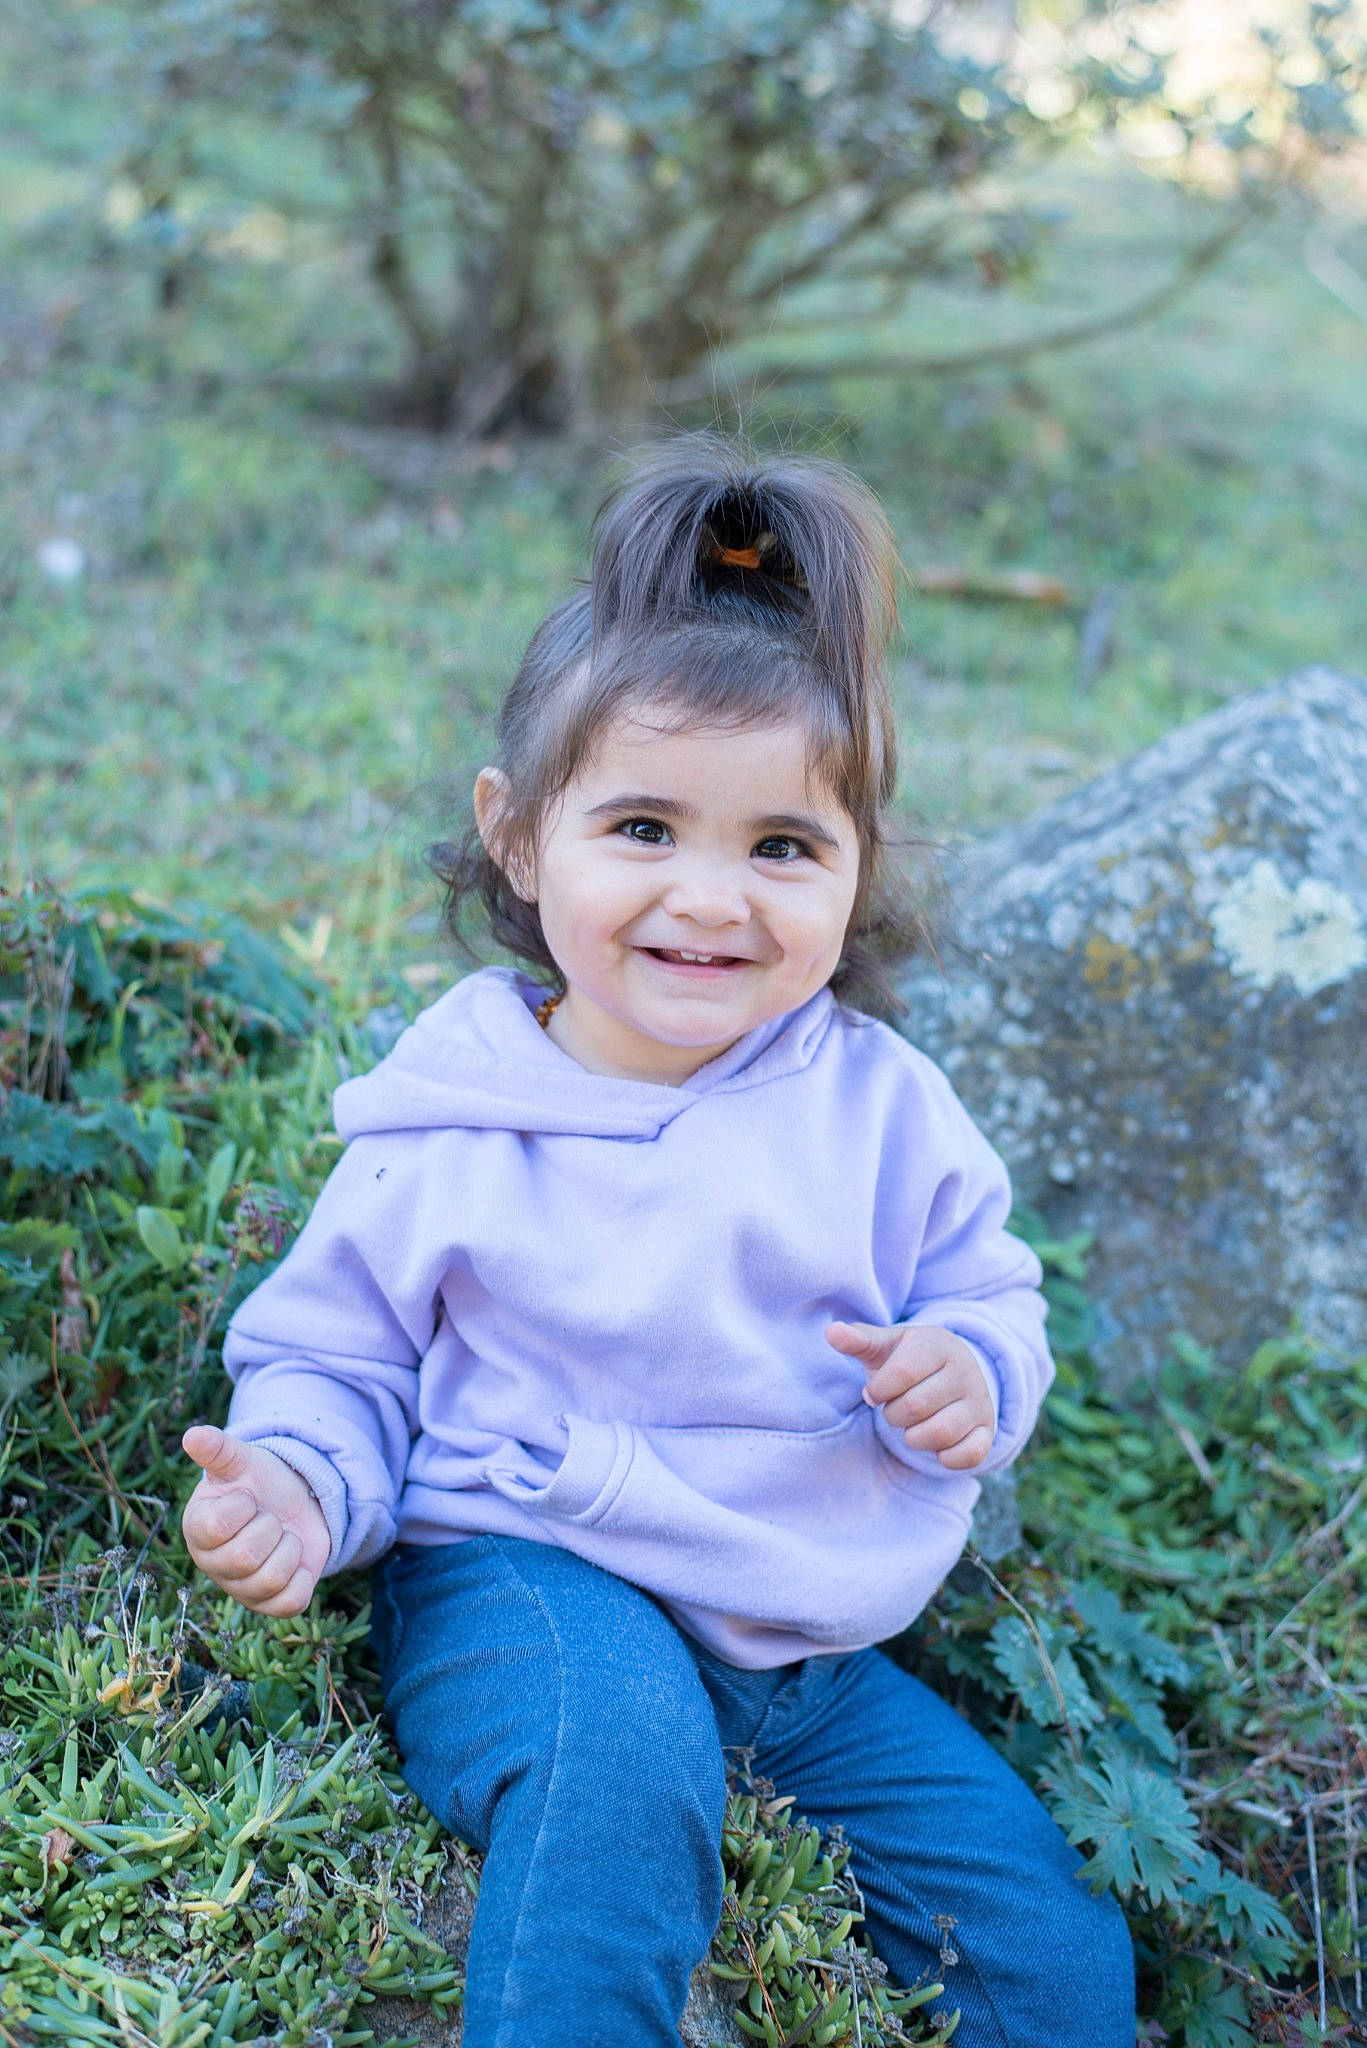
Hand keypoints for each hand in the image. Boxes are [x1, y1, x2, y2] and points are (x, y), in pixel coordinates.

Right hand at [181, 1425, 330, 1615]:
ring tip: (282, 1538)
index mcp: (197, 1529)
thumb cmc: (258, 1484)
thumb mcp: (241, 1461)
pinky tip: (296, 1560)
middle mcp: (213, 1565)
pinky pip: (291, 1602)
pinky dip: (303, 1576)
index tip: (247, 1497)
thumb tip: (192, 1435)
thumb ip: (217, 1449)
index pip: (218, 1526)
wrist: (293, 1505)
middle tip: (270, 1519)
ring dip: (290, 1548)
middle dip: (271, 1527)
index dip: (243, 1506)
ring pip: (272, 1579)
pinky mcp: (271, 1605)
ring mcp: (241, 1590)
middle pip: (245, 1557)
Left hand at [826, 1321, 994, 1470]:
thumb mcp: (885, 1345)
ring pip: (940, 1433)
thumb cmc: (909, 1359)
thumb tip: (831, 1332)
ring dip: (913, 1437)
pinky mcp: (987, 1431)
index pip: (900, 1375)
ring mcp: (980, 1402)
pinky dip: (945, 1457)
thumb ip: (858, 1340)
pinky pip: (969, 1455)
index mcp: (938, 1346)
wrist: (954, 1370)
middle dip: (893, 1414)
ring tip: (911, 1425)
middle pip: (916, 1406)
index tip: (875, 1391)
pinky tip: (934, 1444)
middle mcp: (965, 1372)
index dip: (878, 1390)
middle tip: (894, 1408)